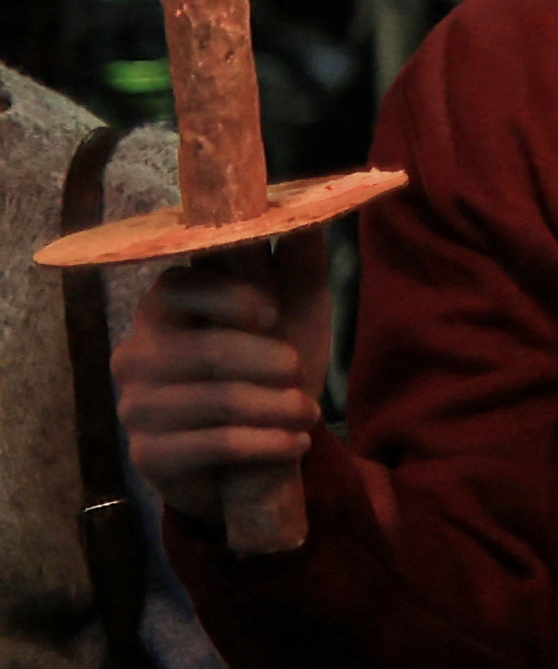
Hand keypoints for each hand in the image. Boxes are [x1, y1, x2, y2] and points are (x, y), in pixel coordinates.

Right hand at [112, 268, 322, 518]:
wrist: (252, 457)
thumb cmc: (269, 373)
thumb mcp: (295, 314)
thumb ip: (299, 265)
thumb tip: (309, 210)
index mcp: (165, 309)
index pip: (179, 287)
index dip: (228, 298)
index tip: (270, 314)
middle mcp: (137, 353)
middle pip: (209, 349)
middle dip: (272, 364)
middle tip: (301, 376)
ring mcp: (136, 405)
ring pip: (219, 400)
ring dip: (279, 409)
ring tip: (307, 414)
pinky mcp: (148, 454)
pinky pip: (216, 445)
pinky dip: (268, 444)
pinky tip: (294, 443)